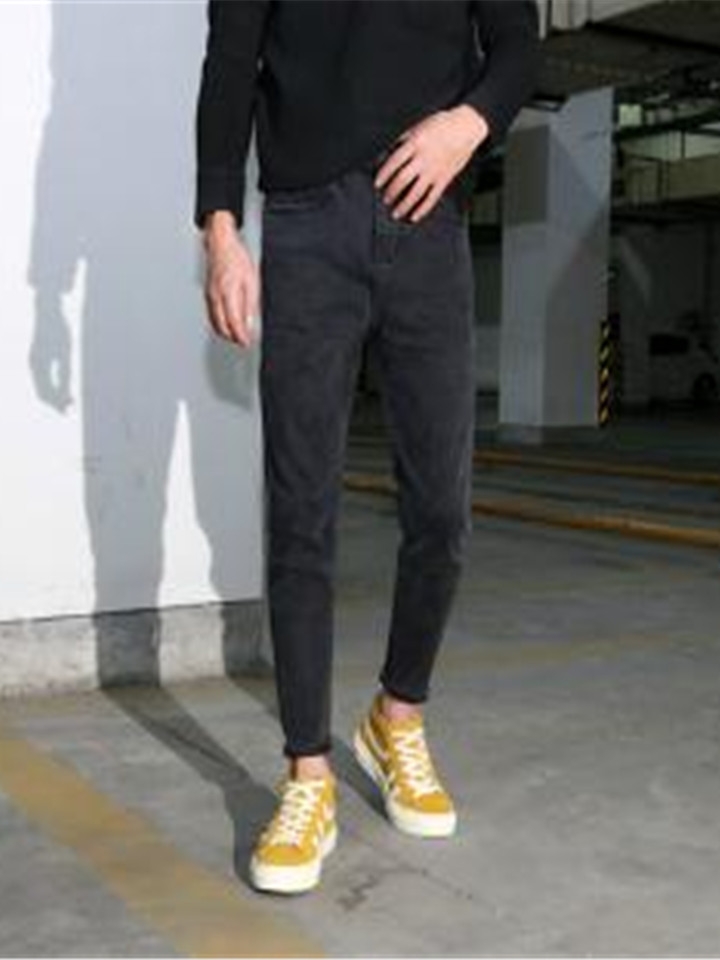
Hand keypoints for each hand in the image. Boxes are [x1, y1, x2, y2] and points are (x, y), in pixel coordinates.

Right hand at [203, 212, 259, 347]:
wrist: (221, 245)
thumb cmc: (237, 259)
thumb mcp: (252, 281)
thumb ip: (250, 305)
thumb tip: (250, 324)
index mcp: (228, 293)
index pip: (233, 323)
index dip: (240, 336)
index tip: (246, 343)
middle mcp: (216, 297)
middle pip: (222, 326)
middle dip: (233, 337)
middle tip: (244, 341)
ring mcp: (209, 296)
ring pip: (215, 322)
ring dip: (225, 332)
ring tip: (237, 335)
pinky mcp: (208, 294)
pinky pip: (212, 315)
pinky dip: (219, 323)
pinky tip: (227, 324)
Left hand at [375, 104, 489, 221]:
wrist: (466, 127)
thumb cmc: (441, 125)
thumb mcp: (418, 127)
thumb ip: (402, 141)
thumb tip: (386, 155)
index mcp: (415, 143)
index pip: (395, 161)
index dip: (384, 174)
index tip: (377, 184)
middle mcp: (424, 158)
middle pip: (402, 179)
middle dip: (391, 192)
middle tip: (385, 199)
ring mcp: (435, 170)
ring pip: (416, 192)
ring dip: (403, 205)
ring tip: (395, 213)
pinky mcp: (444, 178)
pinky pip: (432, 198)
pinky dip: (422, 209)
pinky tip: (414, 217)